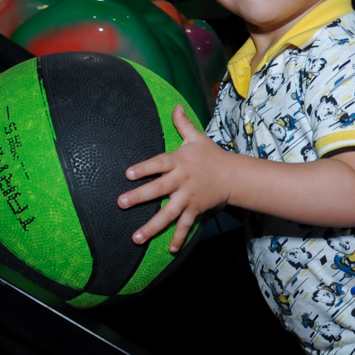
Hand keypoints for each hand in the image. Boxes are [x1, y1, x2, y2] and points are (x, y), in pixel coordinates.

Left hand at [117, 105, 230, 251]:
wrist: (233, 175)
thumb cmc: (211, 156)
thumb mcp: (197, 138)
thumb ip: (183, 124)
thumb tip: (175, 105)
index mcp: (179, 162)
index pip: (158, 164)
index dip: (144, 168)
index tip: (128, 174)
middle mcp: (182, 181)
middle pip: (158, 189)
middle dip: (139, 197)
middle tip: (121, 203)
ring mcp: (189, 197)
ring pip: (168, 213)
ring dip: (152, 226)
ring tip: (136, 237)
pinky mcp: (195, 209)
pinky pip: (185, 224)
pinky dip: (179, 237)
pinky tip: (170, 249)